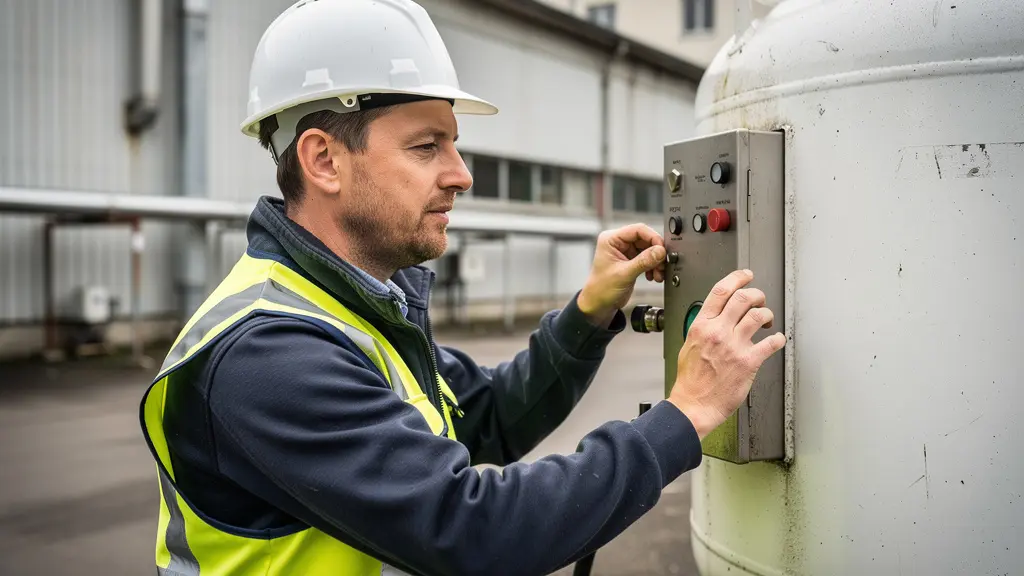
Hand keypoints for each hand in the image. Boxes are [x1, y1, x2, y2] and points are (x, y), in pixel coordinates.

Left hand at [577, 224, 665, 324]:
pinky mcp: (631, 260)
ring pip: (649, 249)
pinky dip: (653, 266)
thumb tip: (660, 251)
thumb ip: (643, 261)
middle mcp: (618, 243)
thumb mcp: (624, 274)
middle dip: (656, 253)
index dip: (653, 238)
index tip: (662, 249)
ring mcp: (625, 251)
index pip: (637, 229)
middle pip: (645, 239)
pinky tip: (653, 276)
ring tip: (658, 273)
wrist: (599, 304)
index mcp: (611, 239)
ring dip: (656, 261)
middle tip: (662, 264)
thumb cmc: (601, 289)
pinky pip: (648, 258)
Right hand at [667, 269, 786, 438]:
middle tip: (759, 300)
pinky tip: (777, 340)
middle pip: (743, 298)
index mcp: (701, 326)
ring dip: (767, 314)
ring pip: (758, 315)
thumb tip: (715, 319)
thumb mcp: (688, 346)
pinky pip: (771, 342)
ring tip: (767, 320)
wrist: (693, 405)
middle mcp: (718, 332)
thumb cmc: (690, 381)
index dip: (737, 278)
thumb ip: (703, 329)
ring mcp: (734, 346)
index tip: (746, 276)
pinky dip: (778, 339)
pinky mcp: (749, 362)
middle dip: (756, 294)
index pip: (720, 291)